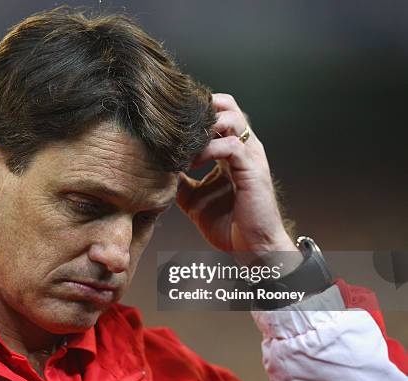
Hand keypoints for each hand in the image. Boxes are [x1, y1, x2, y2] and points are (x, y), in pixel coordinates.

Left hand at [176, 93, 297, 259]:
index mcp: (231, 149)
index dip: (195, 112)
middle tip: (176, 128)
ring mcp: (250, 155)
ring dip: (202, 128)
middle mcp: (243, 146)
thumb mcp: (193, 198)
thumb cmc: (228, 224)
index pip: (217, 112)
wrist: (251, 248)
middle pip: (226, 104)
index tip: (169, 123)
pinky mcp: (253, 169)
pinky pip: (231, 146)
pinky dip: (208, 150)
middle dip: (199, 110)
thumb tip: (155, 169)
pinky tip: (191, 163)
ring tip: (183, 146)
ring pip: (230, 118)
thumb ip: (179, 180)